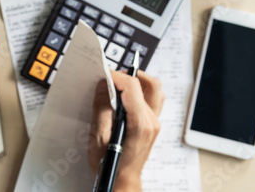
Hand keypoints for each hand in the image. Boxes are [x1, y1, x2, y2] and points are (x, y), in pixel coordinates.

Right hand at [88, 70, 164, 191]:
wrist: (122, 179)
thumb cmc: (110, 164)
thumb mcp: (99, 137)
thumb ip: (102, 108)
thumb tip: (104, 85)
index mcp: (140, 124)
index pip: (132, 87)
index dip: (116, 76)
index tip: (103, 74)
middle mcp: (152, 121)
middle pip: (143, 84)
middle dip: (124, 77)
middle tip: (108, 79)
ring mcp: (155, 122)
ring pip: (153, 88)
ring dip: (137, 81)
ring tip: (120, 83)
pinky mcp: (153, 123)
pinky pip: (153, 98)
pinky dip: (141, 90)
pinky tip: (128, 95)